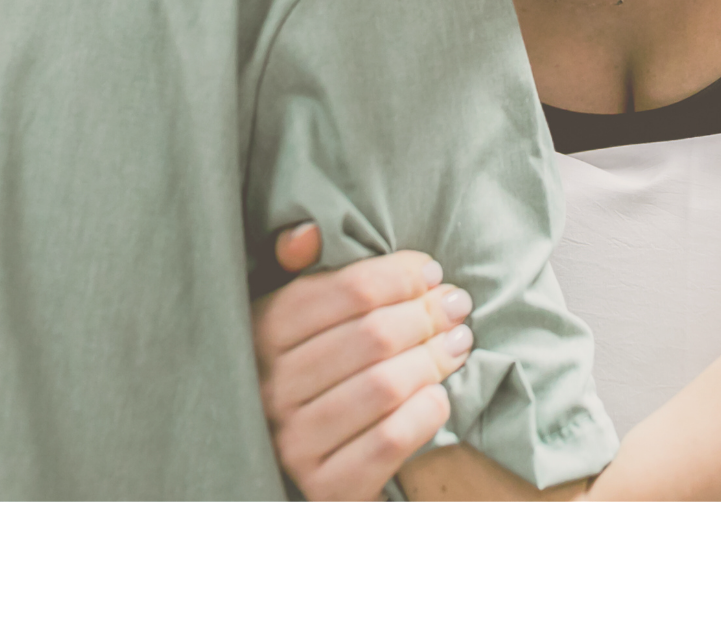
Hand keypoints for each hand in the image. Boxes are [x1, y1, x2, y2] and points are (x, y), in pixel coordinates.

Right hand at [251, 222, 476, 499]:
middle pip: (373, 336)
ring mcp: (293, 441)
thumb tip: (307, 234)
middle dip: (427, 314)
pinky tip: (440, 395)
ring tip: (458, 343)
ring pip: (385, 385)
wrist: (305, 467)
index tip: (433, 272)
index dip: (401, 276)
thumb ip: (301, 274)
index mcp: (262, 334)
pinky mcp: (326, 485)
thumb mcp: (293, 321)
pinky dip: (426, 411)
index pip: (347, 290)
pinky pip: (391, 439)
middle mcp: (269, 388)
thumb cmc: (310, 376)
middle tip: (457, 306)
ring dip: (434, 359)